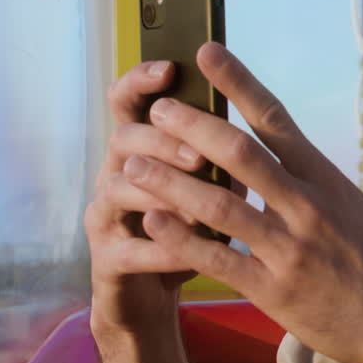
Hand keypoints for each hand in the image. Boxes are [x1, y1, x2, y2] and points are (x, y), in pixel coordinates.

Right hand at [84, 61, 213, 334]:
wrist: (153, 295)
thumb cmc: (192, 228)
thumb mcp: (210, 184)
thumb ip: (222, 153)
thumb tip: (256, 117)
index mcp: (143, 147)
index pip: (129, 100)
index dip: (142, 81)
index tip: (170, 67)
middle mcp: (115, 173)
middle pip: (123, 139)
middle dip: (162, 142)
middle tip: (199, 155)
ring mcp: (105, 217)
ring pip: (117, 190)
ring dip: (161, 194)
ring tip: (198, 204)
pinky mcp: (108, 261)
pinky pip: (130, 251)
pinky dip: (164, 250)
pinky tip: (192, 253)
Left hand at [123, 43, 362, 362]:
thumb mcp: (347, 202)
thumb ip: (307, 174)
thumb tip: (272, 138)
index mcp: (324, 178)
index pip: (275, 118)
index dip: (238, 83)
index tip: (207, 53)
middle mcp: (306, 206)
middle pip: (241, 153)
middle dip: (192, 126)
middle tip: (157, 110)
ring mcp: (288, 248)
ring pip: (219, 205)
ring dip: (169, 181)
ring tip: (132, 164)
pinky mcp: (273, 289)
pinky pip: (217, 258)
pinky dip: (180, 237)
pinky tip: (151, 220)